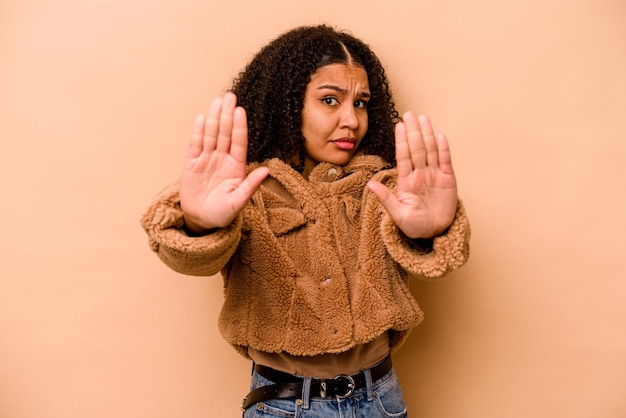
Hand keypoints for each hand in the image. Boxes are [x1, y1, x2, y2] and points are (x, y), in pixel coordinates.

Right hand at [179, 92, 268, 232]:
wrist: (202, 220)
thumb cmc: (223, 213)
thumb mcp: (238, 202)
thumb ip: (250, 186)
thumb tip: (266, 171)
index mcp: (236, 167)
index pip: (238, 143)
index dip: (239, 127)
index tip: (240, 111)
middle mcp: (222, 159)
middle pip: (225, 133)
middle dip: (227, 115)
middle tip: (229, 96)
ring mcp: (207, 159)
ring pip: (211, 135)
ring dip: (214, 118)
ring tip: (217, 100)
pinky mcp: (192, 163)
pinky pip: (195, 145)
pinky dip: (198, 132)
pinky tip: (202, 118)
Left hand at [367, 112, 457, 238]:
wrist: (434, 233)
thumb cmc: (414, 226)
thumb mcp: (397, 215)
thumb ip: (386, 199)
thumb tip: (370, 185)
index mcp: (406, 181)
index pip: (403, 156)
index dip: (401, 141)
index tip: (399, 125)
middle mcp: (420, 174)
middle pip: (416, 149)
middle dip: (413, 131)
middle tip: (409, 114)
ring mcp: (434, 175)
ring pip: (430, 151)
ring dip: (427, 134)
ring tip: (423, 118)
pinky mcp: (448, 180)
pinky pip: (446, 161)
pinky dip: (444, 149)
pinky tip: (440, 135)